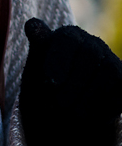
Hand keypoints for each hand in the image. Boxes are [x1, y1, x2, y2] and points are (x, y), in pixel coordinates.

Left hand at [19, 18, 121, 145]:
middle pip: (91, 54)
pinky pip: (121, 92)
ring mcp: (110, 62)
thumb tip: (32, 24)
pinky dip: (105, 108)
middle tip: (58, 107)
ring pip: (110, 71)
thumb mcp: (33, 74)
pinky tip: (89, 121)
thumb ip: (36, 53)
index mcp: (67, 36)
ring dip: (89, 99)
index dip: (58, 60)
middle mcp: (92, 43)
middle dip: (73, 85)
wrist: (61, 119)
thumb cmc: (44, 93)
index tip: (49, 83)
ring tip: (71, 117)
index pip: (67, 39)